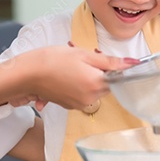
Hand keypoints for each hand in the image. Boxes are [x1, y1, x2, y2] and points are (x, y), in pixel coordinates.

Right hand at [14, 46, 137, 110]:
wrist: (27, 74)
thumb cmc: (52, 60)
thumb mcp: (83, 55)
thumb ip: (109, 61)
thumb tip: (132, 64)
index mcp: (96, 84)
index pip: (117, 78)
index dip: (110, 66)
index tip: (102, 58)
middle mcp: (90, 98)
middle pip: (104, 83)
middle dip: (97, 70)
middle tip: (84, 56)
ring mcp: (79, 104)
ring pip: (92, 88)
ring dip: (87, 76)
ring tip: (72, 64)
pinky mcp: (69, 105)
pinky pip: (81, 93)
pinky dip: (77, 83)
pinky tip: (66, 73)